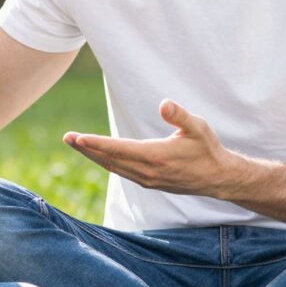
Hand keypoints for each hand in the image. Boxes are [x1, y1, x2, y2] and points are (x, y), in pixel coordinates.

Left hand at [63, 99, 233, 195]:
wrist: (218, 178)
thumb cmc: (207, 149)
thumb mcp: (198, 127)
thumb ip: (180, 116)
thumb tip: (164, 103)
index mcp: (156, 156)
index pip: (118, 149)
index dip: (96, 143)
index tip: (77, 138)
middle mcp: (148, 171)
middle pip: (109, 160)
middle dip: (86, 149)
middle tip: (67, 138)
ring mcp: (147, 180)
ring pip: (113, 168)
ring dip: (93, 157)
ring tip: (77, 145)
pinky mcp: (149, 183)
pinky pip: (122, 172)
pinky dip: (107, 163)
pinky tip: (99, 156)